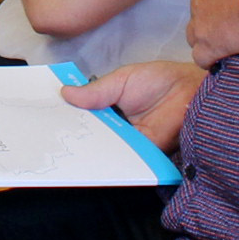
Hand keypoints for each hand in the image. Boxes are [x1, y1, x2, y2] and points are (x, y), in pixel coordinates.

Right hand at [62, 61, 205, 152]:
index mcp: (110, 108)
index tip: (46, 121)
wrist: (192, 91)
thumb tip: (66, 93)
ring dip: (89, 149)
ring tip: (65, 150)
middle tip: (50, 138)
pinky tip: (94, 158)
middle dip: (74, 137)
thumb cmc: (160, 80)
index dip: (68, 119)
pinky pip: (124, 159)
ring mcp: (130, 142)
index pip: (85, 117)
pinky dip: (111, 159)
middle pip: (92, 136)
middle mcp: (118, 128)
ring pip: (105, 149)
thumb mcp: (122, 80)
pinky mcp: (143, 153)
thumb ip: (96, 91)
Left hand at [186, 0, 238, 63]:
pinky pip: (201, 57)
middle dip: (214, 19)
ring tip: (227, 47)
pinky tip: (222, 63)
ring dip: (209, 40)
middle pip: (201, 10)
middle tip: (234, 26)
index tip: (235, 6)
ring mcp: (200, 20)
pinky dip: (211, 61)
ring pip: (195, 34)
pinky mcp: (207, 44)